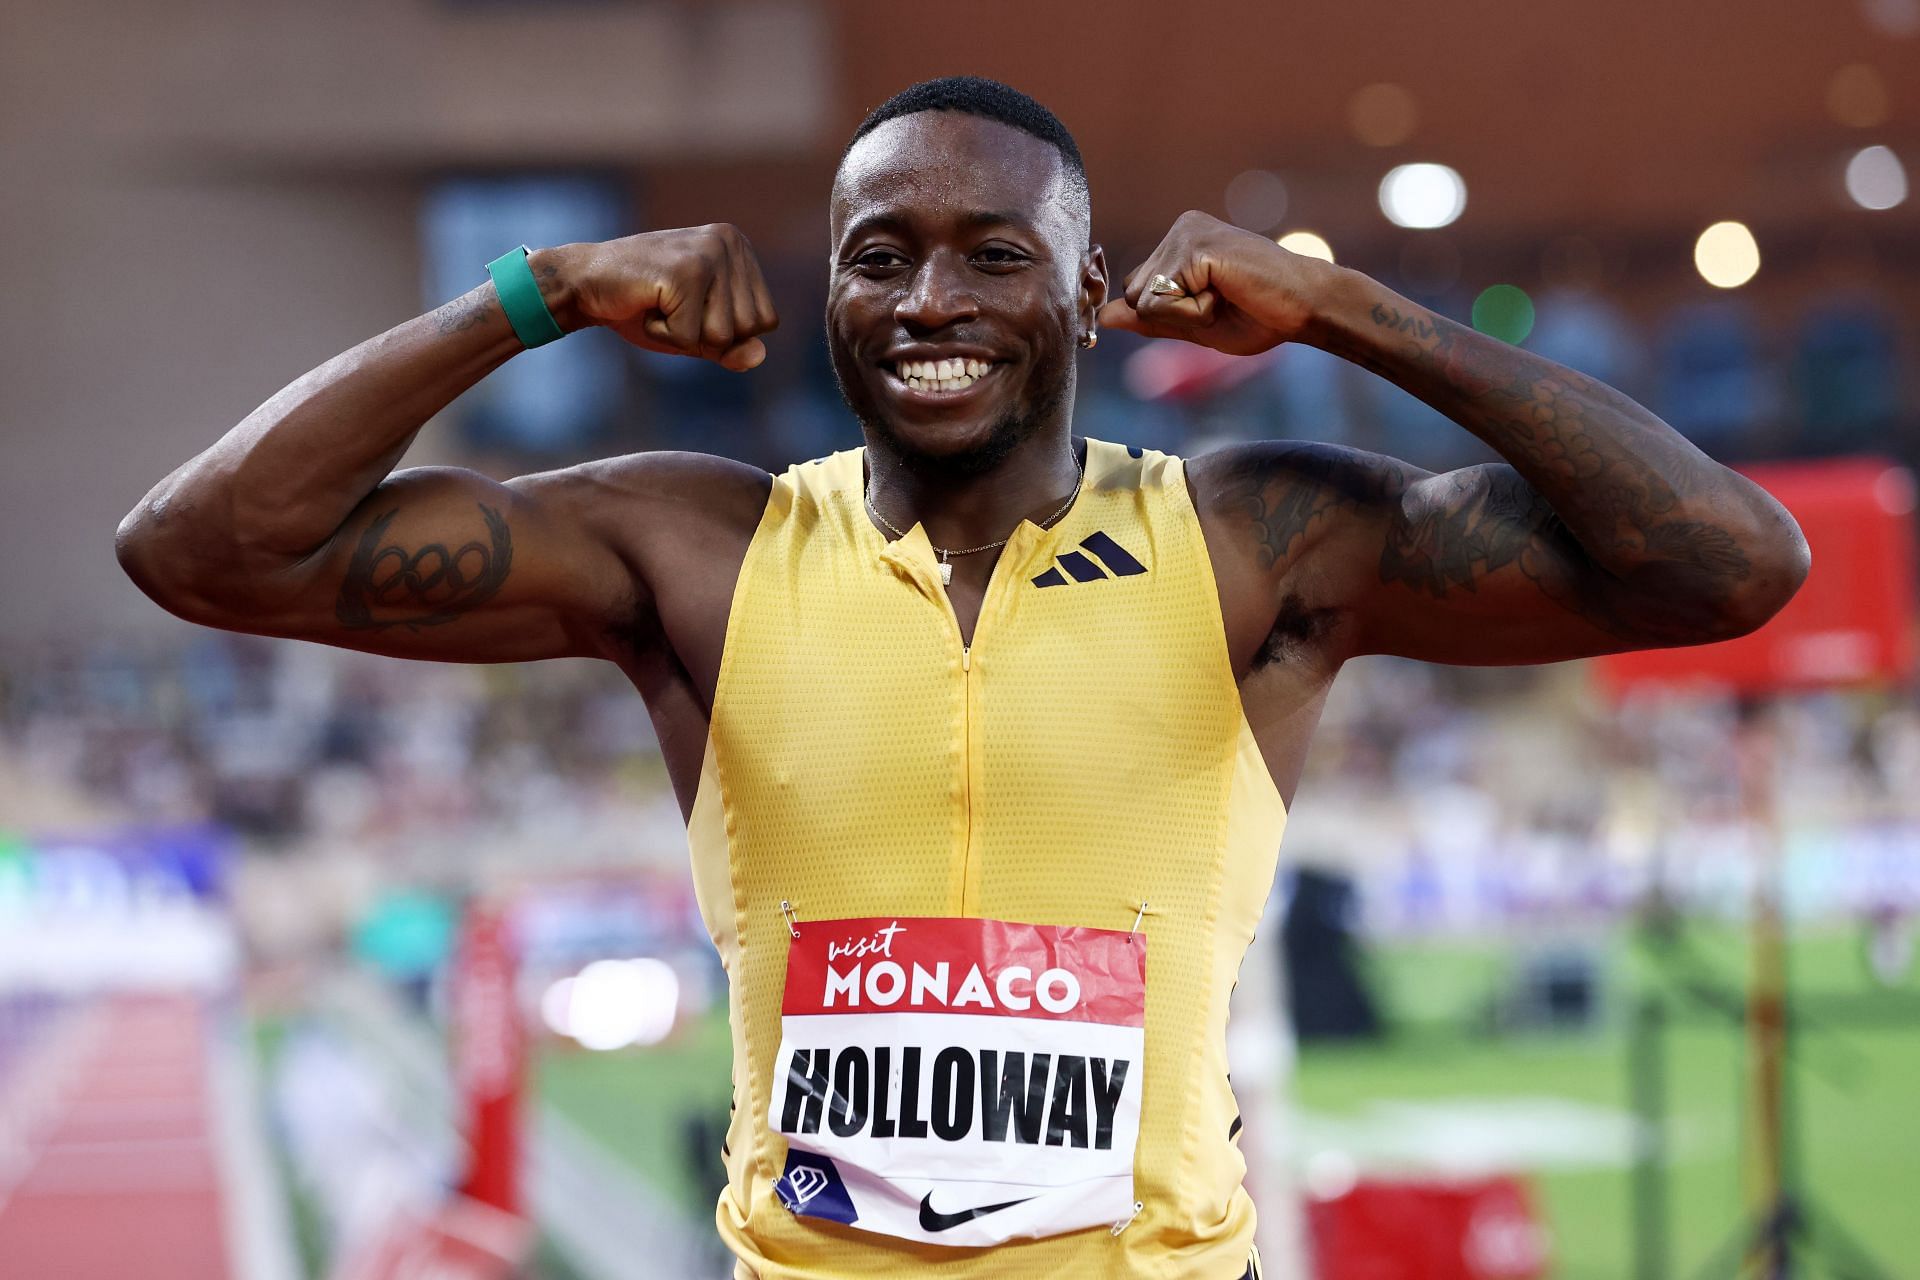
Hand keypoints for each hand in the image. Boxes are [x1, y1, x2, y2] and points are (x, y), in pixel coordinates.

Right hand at [554, 225, 778, 371]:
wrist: (583, 284)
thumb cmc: (643, 307)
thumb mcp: (696, 333)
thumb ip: (731, 347)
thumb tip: (759, 356)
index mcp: (740, 249)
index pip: (766, 321)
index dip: (725, 332)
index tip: (688, 307)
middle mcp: (730, 242)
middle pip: (750, 330)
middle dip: (705, 335)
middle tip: (670, 306)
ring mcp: (709, 253)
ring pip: (722, 336)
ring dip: (683, 336)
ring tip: (659, 304)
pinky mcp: (685, 272)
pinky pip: (689, 338)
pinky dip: (662, 335)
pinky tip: (645, 305)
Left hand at [1096, 211, 1332, 355]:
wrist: (1307, 308)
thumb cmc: (1261, 315)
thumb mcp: (1195, 325)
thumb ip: (1151, 320)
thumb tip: (1103, 317)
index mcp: (1180, 243)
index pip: (1139, 293)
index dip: (1172, 316)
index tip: (1217, 304)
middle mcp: (1181, 229)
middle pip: (1134, 295)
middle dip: (1174, 316)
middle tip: (1222, 302)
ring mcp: (1187, 232)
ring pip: (1144, 300)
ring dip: (1185, 315)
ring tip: (1226, 296)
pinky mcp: (1195, 244)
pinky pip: (1163, 301)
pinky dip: (1195, 313)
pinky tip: (1228, 293)